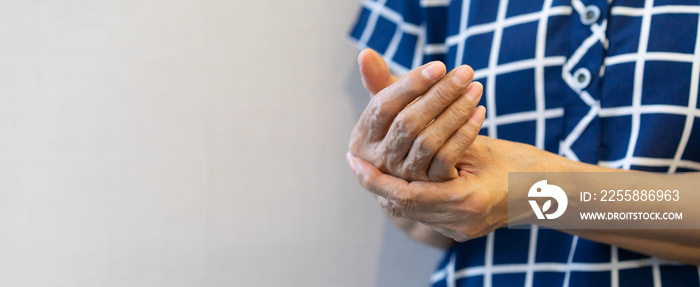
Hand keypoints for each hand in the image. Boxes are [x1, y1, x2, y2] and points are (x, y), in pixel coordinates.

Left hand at [346, 136, 548, 240]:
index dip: (375, 178)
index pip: (405, 195)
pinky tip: (397, 179)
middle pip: (403, 206)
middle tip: (356, 163)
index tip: (354, 160)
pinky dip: (409, 194)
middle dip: (377, 183)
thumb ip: (441, 142)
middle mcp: (460, 223)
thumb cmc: (521, 161)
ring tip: (368, 169)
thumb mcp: (479, 145)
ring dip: (389, 190)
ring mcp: (462, 231)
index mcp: (466, 201)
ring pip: (411, 212)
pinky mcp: (463, 231)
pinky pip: (426, 213)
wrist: (553, 191)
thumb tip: (401, 129)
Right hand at [349, 49, 483, 181]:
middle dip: (438, 95)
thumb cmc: (407, 130)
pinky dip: (466, 133)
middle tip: (466, 72)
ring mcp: (403, 176)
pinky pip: (447, 157)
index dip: (410, 85)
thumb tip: (365, 54)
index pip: (383, 106)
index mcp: (363, 137)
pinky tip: (480, 112)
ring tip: (476, 88)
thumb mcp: (394, 108)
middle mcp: (378, 160)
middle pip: (407, 123)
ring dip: (455, 112)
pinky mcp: (429, 188)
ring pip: (428, 141)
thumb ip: (381, 82)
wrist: (426, 173)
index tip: (439, 66)